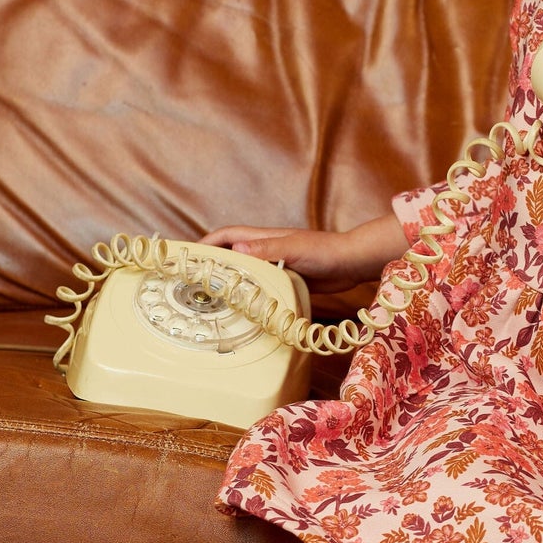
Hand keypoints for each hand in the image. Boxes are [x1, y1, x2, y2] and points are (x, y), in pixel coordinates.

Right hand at [200, 224, 366, 291]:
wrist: (351, 263)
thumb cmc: (325, 250)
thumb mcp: (293, 249)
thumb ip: (267, 249)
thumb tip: (237, 248)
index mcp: (264, 238)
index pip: (227, 235)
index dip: (208, 243)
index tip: (190, 256)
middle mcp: (267, 250)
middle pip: (232, 253)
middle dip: (213, 263)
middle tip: (196, 281)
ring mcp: (276, 265)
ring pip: (245, 271)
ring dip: (230, 280)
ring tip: (213, 298)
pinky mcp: (286, 280)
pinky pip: (261, 285)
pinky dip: (250, 293)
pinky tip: (245, 307)